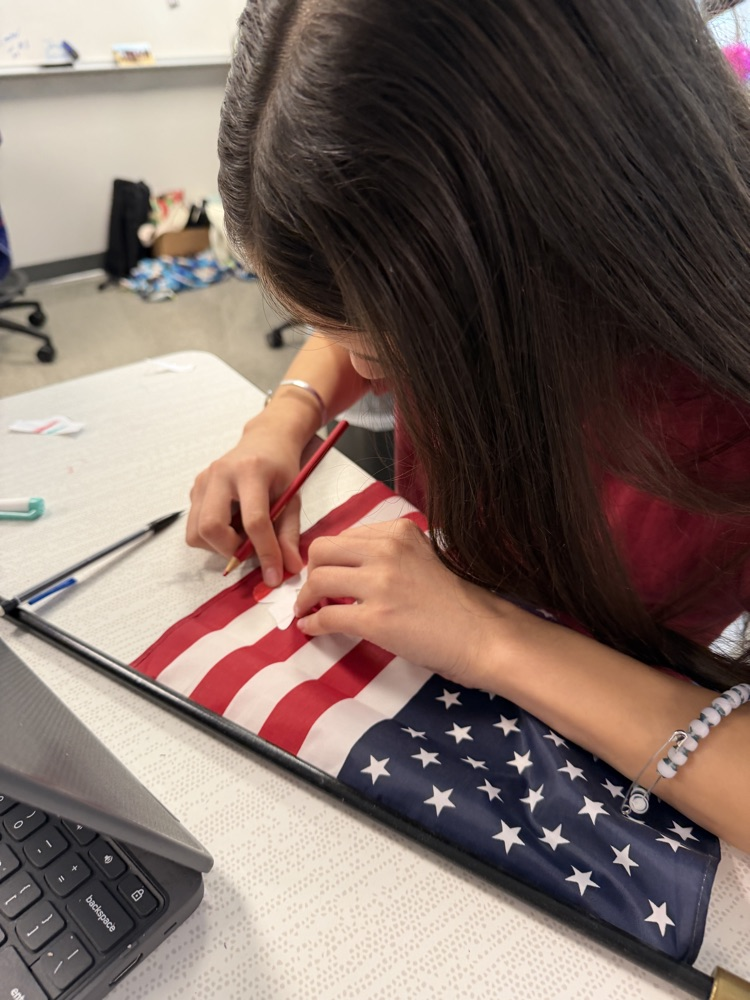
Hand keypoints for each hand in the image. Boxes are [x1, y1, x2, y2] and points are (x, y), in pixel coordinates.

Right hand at [186, 410, 304, 585]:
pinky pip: (194, 526)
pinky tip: (231, 524)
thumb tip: (288, 568)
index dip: (264, 552)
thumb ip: (289, 534)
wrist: (266, 439)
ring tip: (241, 535)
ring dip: (219, 545)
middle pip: (211, 527)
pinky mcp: (195, 488)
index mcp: (251, 471)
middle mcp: (220, 474)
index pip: (254, 521)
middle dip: (230, 549)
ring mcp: (203, 480)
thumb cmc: (281, 468)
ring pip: (196, 532)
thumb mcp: (292, 498)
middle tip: (249, 548)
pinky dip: (212, 536)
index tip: (274, 573)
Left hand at [294, 518, 523, 687]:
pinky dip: (312, 623)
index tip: (328, 574)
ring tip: (308, 611)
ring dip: (306, 598)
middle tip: (314, 591)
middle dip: (311, 572)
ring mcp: (380, 584)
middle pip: (322, 550)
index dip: (331, 558)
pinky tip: (311, 629)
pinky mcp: (374, 619)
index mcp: (399, 532)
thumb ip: (391, 553)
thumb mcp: (424, 558)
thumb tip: (351, 564)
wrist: (483, 635)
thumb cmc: (457, 603)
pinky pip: (326, 616)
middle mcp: (387, 551)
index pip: (345, 536)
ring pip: (318, 580)